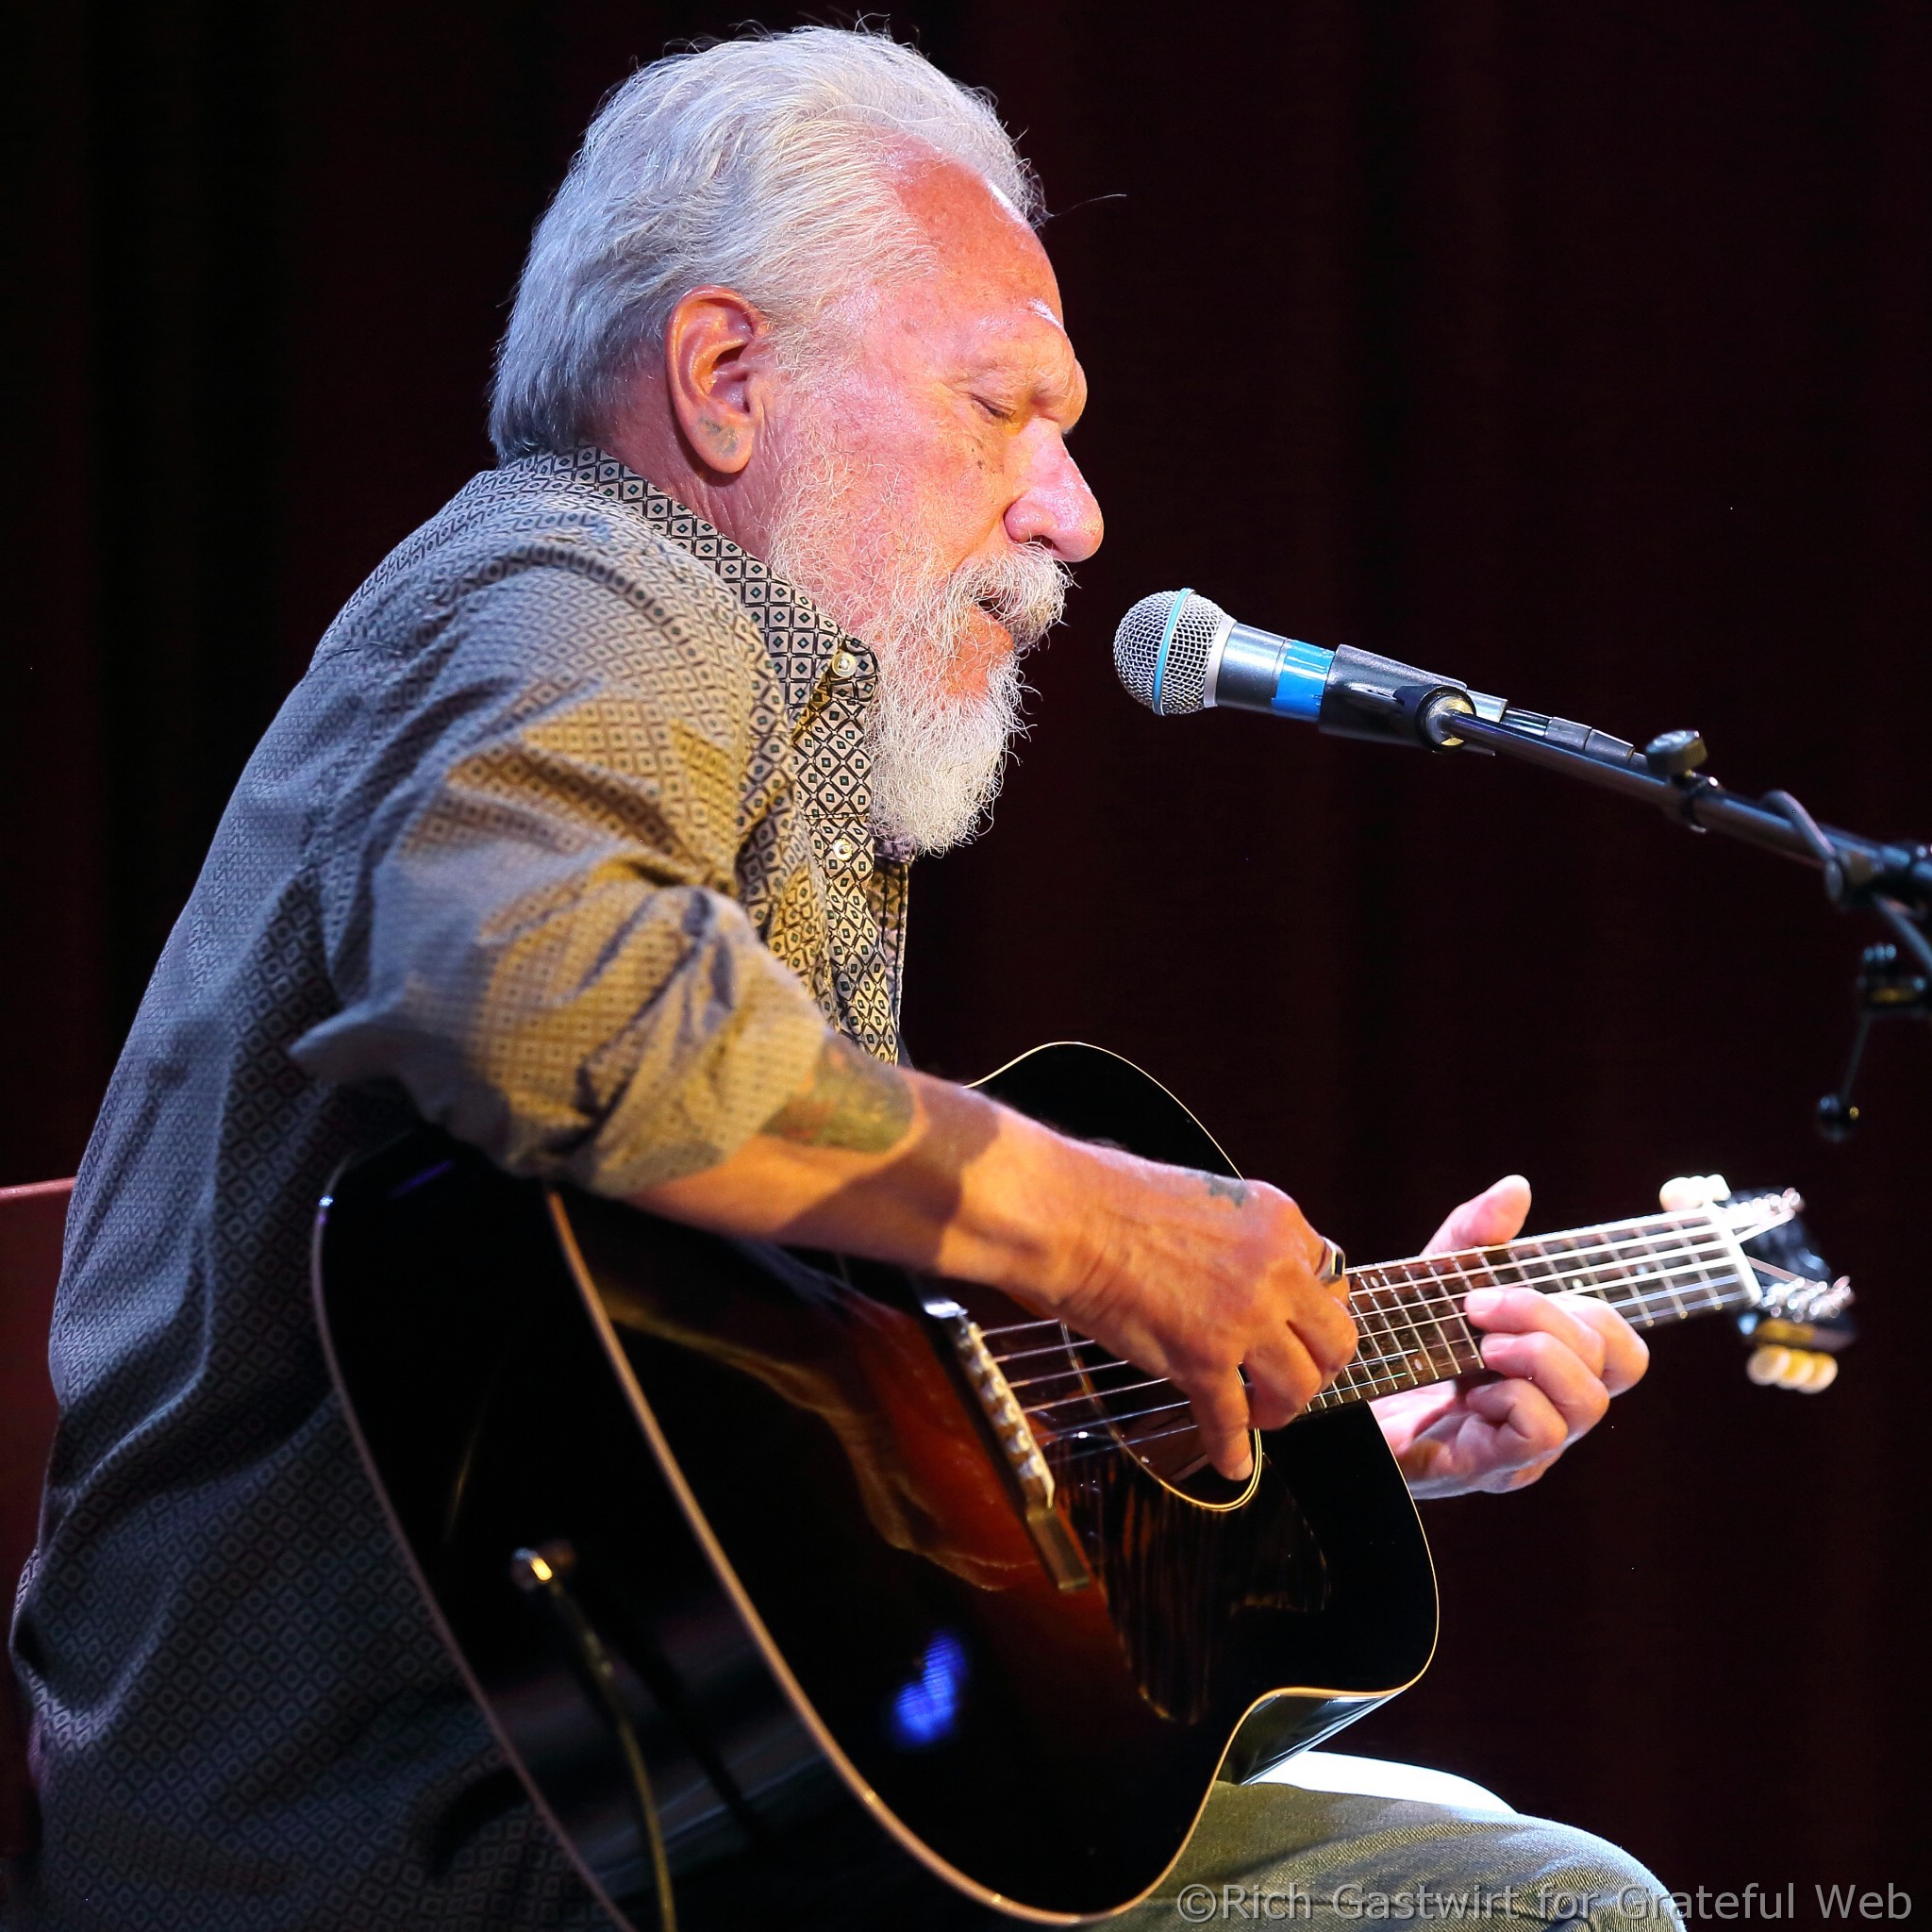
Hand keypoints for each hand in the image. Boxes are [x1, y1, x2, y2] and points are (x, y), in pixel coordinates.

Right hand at [1044, 1154, 1357, 1483]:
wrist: (1066, 1217)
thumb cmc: (1110, 1199)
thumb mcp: (1207, 1196)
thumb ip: (1240, 1238)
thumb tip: (1240, 1276)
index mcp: (1277, 1221)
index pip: (1331, 1278)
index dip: (1314, 1314)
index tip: (1300, 1331)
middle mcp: (1276, 1270)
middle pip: (1333, 1340)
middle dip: (1317, 1367)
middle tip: (1291, 1377)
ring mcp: (1244, 1318)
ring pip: (1298, 1386)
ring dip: (1281, 1408)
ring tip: (1257, 1412)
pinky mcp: (1204, 1361)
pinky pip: (1232, 1421)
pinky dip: (1232, 1449)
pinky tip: (1231, 1461)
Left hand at [1373, 1174, 1648, 1495]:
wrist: (1327, 1394)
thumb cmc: (1390, 1344)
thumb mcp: (1431, 1280)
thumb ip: (1474, 1236)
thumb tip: (1516, 1188)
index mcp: (1547, 1371)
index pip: (1621, 1349)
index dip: (1593, 1310)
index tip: (1509, 1289)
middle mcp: (1549, 1412)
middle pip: (1614, 1364)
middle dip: (1549, 1316)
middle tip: (1477, 1306)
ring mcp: (1523, 1449)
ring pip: (1588, 1403)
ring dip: (1537, 1354)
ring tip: (1480, 1345)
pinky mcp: (1486, 1467)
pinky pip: (1541, 1433)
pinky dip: (1512, 1397)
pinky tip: (1468, 1390)